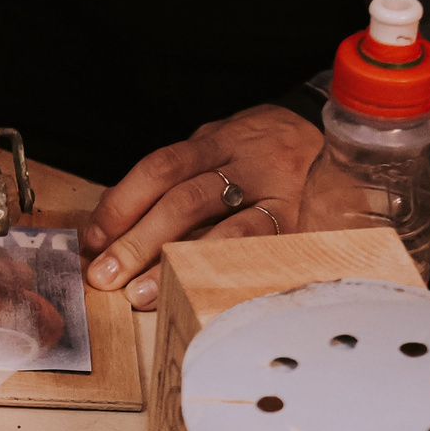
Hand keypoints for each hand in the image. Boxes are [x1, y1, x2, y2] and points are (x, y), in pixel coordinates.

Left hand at [83, 104, 321, 308]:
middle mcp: (249, 163)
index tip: (93, 237)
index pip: (162, 168)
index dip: (123, 202)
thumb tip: (110, 215)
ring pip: (223, 229)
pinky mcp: (300, 226)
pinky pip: (259, 250)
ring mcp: (279, 195)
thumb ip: (171, 175)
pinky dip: (223, 272)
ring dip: (176, 264)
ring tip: (141, 294)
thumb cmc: (262, 149)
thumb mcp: (217, 143)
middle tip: (105, 276)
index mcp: (220, 140)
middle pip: (185, 200)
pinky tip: (195, 293)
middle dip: (139, 241)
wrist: (335, 136)